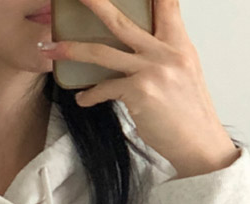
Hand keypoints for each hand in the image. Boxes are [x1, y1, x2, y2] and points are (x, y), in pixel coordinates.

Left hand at [38, 0, 238, 176]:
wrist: (198, 143)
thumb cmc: (187, 112)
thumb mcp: (184, 71)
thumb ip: (164, 52)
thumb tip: (141, 44)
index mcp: (179, 42)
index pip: (166, 2)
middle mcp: (166, 51)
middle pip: (122, 20)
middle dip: (95, 4)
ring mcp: (152, 70)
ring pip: (103, 53)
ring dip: (73, 50)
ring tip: (51, 49)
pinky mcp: (140, 93)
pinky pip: (104, 89)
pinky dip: (89, 95)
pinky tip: (83, 99)